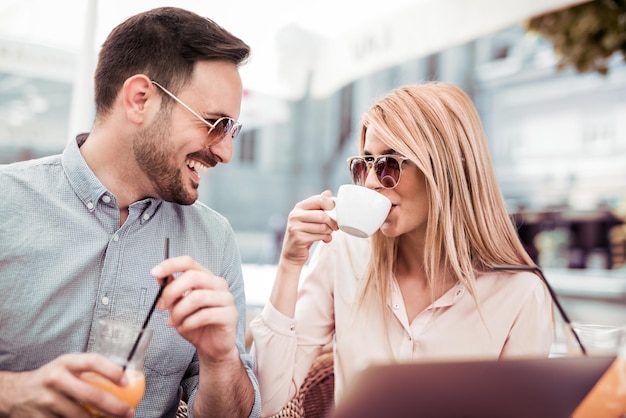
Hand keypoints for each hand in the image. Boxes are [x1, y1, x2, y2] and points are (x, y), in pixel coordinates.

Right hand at [0, 353, 132, 417]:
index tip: (127, 382)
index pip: (93, 361)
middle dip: (115, 407)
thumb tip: (123, 380)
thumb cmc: (51, 378)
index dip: (112, 371)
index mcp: (65, 362)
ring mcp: (48, 401)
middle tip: (129, 413)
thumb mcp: (66, 366)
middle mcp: (56, 380)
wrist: (15, 393)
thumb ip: (88, 370)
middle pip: (92, 396)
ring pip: (81, 417)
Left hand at [152, 257, 237, 361]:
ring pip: (197, 297)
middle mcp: (218, 284)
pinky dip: (189, 322)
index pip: (189, 262)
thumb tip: (159, 275)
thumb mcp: (179, 306)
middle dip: (171, 292)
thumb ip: (172, 290)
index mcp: (206, 278)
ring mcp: (226, 298)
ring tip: (173, 322)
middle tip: (161, 307)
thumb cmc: (196, 325)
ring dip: (179, 311)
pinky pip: (205, 315)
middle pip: (193, 277)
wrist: (212, 348)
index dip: (171, 265)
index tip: (154, 272)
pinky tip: (185, 327)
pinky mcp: (230, 314)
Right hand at [280, 190, 337, 265]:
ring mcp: (295, 227)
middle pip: (322, 215)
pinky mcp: (299, 238)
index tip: (335, 212)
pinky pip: (320, 236)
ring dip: (329, 231)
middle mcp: (295, 215)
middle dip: (332, 222)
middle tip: (335, 226)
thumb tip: (328, 192)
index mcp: (299, 207)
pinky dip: (326, 238)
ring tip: (328, 233)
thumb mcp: (309, 217)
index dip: (331, 205)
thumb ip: (318, 205)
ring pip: (322, 227)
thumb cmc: (304, 232)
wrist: (292, 253)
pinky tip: (324, 239)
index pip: (319, 199)